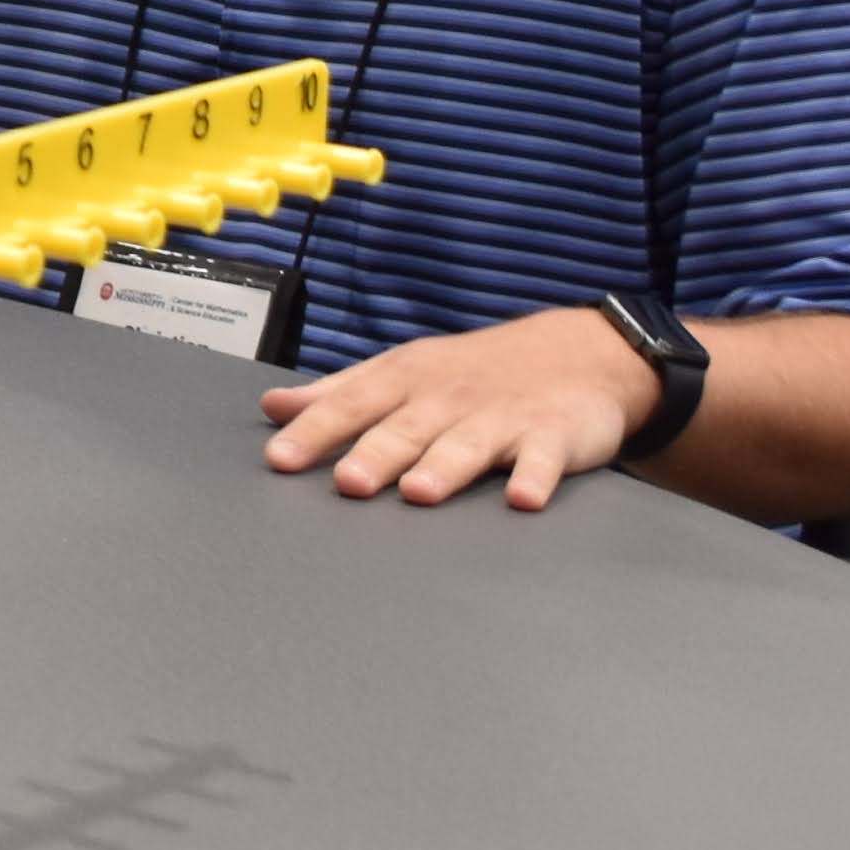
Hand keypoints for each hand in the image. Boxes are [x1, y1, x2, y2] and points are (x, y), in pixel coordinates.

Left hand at [258, 307, 655, 510]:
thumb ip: (338, 394)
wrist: (577, 350)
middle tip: (347, 482)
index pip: (351, 405)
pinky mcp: (553, 434)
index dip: (314, 431)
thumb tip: (272, 407)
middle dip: (375, 454)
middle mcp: (448, 398)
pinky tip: (523, 499)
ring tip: (419, 492)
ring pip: (468, 444)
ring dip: (444, 466)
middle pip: (406, 429)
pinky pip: (544, 459)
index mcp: (405, 380)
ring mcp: (502, 416)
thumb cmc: (472, 370)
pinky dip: (536, 477)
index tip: (279, 460)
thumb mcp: (401, 370)